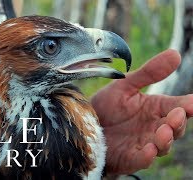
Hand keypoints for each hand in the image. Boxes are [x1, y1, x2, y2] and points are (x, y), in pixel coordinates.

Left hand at [91, 49, 192, 174]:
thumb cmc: (106, 105)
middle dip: (178, 122)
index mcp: (155, 108)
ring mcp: (142, 143)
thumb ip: (149, 73)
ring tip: (163, 131)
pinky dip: (146, 156)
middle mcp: (153, 126)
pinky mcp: (129, 157)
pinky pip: (141, 160)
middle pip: (175, 128)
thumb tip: (175, 54)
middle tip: (176, 115)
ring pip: (162, 145)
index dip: (188, 106)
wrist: (84, 123)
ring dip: (165, 140)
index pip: (178, 107)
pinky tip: (148, 149)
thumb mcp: (124, 85)